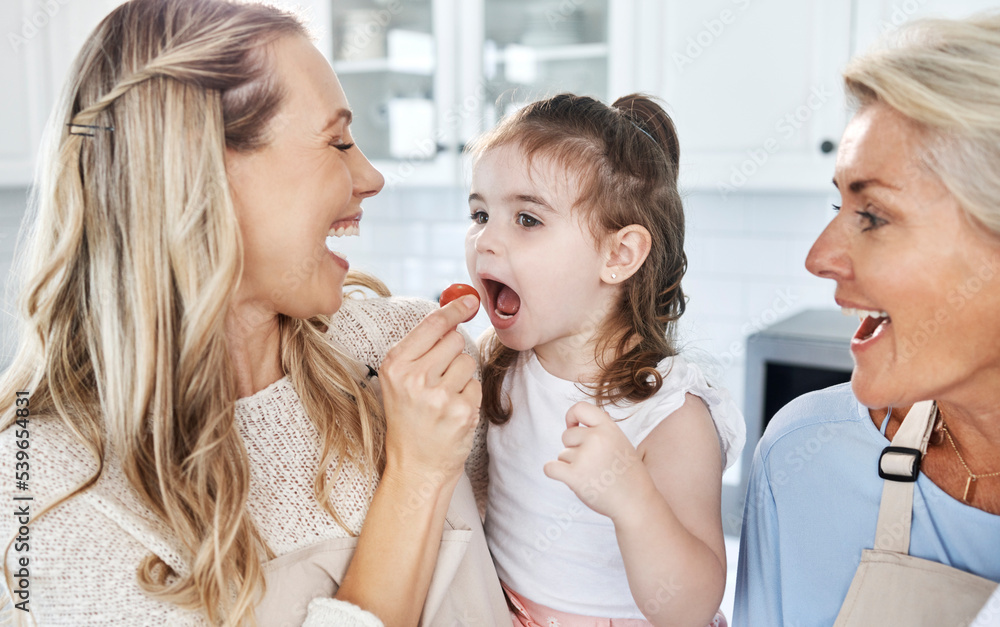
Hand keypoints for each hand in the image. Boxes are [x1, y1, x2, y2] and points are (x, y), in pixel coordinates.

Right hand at [379, 295, 481, 485]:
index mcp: (395, 365)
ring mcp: (439, 396)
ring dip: (461, 377)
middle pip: (453, 340)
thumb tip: (453, 310)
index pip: (432, 325)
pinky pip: (475, 385)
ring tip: (443, 398)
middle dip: (452, 353)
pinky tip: (452, 412)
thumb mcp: (401, 380)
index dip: (454, 309)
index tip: (470, 300)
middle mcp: (414, 378)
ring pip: (467, 361)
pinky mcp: (461, 411)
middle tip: (438, 378)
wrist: (416, 466)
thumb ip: (421, 346)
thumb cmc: (410, 419)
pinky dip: (469, 396)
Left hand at [543, 401, 651, 520]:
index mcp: (609, 428)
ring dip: (571, 466)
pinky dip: (554, 472)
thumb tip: (579, 416)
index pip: (580, 408)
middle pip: (567, 435)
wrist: (636, 502)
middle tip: (592, 464)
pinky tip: (567, 478)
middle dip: (574, 449)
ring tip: (592, 476)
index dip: (571, 416)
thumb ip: (602, 430)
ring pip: (562, 454)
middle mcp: (597, 438)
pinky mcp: (575, 476)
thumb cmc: (628, 474)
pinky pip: (550, 467)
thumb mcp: (621, 443)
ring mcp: (585, 457)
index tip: (572, 427)